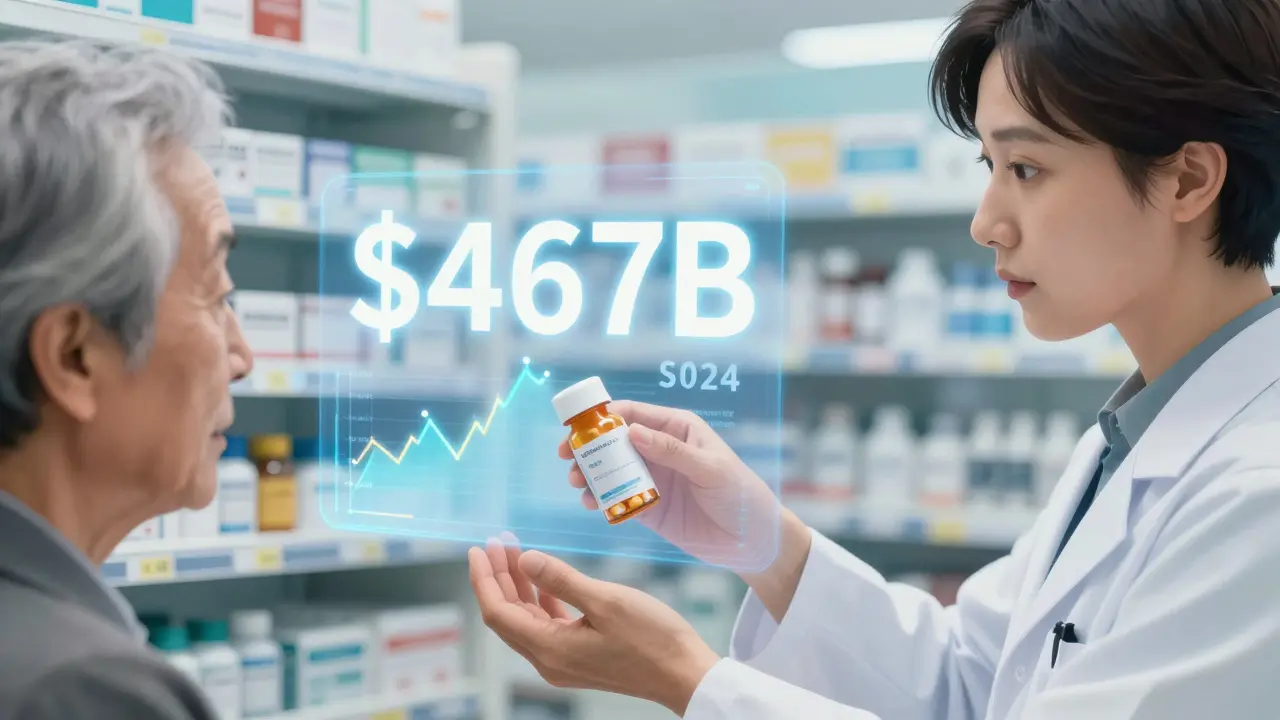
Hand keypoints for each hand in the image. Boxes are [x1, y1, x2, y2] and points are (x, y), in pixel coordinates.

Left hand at [469, 534, 719, 715]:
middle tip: (497, 541)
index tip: (479, 549)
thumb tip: (525, 558)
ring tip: (515, 551)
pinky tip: (541, 578)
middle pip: (508, 616)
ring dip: (519, 585)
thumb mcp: (606, 601)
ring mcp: (564, 660)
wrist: (684, 675)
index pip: (498, 613)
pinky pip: (547, 625)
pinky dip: (540, 598)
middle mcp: (550, 660)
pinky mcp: (579, 656)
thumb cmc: (652, 639)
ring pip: (527, 619)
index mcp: (550, 650)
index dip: (484, 580)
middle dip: (499, 577)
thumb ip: (561, 579)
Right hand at [559, 401, 780, 571]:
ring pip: (611, 470)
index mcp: (677, 430)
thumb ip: (672, 452)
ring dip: (590, 474)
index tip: (580, 428)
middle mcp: (660, 450)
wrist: (753, 542)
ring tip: (577, 483)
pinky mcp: (649, 507)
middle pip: (614, 442)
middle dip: (588, 447)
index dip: (603, 418)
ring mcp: (653, 479)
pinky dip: (601, 499)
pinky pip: (618, 499)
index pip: (633, 414)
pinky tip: (591, 504)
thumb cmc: (740, 495)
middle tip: (567, 457)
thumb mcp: (711, 469)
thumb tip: (632, 432)